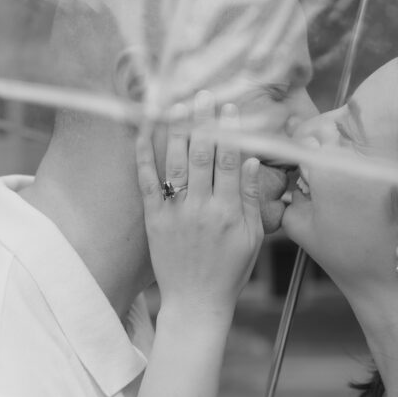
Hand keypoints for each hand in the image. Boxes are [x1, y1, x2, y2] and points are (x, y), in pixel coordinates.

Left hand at [137, 92, 263, 317]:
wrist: (196, 302)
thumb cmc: (230, 271)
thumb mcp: (252, 237)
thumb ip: (249, 198)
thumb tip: (250, 161)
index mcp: (228, 211)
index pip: (230, 161)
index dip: (231, 131)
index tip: (231, 108)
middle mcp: (200, 208)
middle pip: (202, 155)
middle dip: (203, 121)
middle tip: (203, 94)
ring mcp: (175, 212)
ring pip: (176, 163)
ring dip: (177, 130)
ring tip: (179, 105)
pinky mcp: (154, 218)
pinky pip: (147, 181)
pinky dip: (145, 155)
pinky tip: (146, 132)